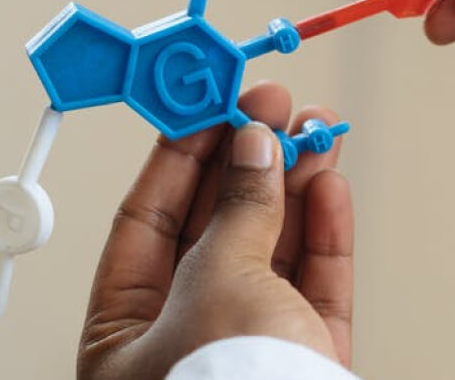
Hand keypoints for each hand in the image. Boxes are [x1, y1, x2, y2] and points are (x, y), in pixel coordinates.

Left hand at [78, 82, 352, 378]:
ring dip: (296, 185)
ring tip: (317, 132)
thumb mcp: (220, 283)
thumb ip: (240, 209)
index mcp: (123, 335)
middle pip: (215, 228)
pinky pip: (313, 282)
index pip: (146, 222)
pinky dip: (324, 232)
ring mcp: (248, 348)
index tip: (212, 101)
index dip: (181, 154)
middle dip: (249, 161)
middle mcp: (182, 339)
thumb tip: (255, 145)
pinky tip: (331, 185)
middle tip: (274, 106)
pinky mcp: (306, 357)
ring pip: (273, 249)